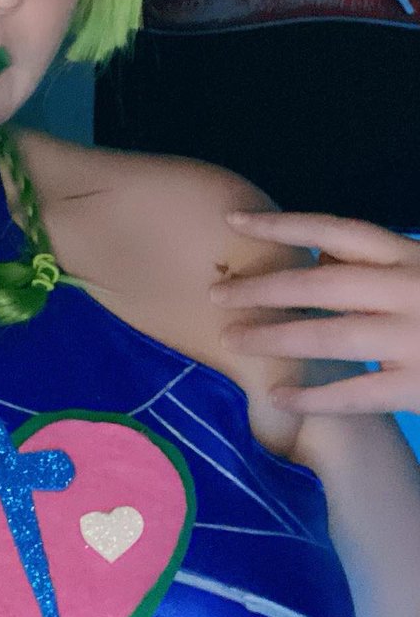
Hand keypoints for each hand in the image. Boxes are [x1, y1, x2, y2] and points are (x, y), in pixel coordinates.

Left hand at [212, 211, 419, 414]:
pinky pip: (359, 394)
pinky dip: (316, 397)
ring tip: (232, 340)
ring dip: (276, 338)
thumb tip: (312, 260)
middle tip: (215, 293)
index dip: (284, 225)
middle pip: (322, 284)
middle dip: (264, 288)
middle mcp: (412, 289)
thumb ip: (375, 266)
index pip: (337, 230)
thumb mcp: (418, 270)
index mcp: (411, 256)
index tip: (234, 220)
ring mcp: (419, 338)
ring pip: (333, 337)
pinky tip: (278, 397)